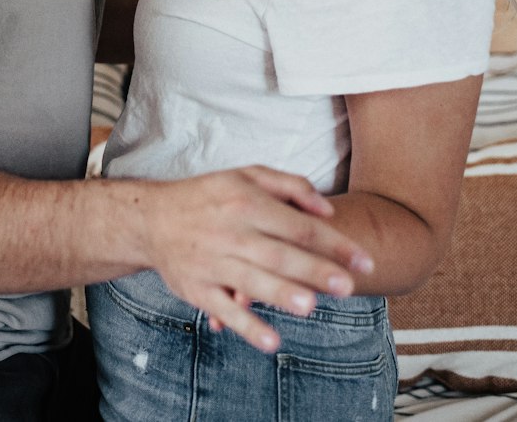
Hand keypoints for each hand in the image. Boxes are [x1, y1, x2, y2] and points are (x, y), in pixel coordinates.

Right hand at [141, 165, 373, 350]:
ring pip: (251, 280)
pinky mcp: (198, 289)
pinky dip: (246, 326)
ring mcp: (213, 262)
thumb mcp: (246, 175)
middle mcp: (232, 232)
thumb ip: (291, 186)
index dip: (335, 243)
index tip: (364, 262)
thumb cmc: (208, 196)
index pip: (299, 225)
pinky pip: (223, 309)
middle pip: (279, 253)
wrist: (151, 218)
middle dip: (314, 270)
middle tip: (347, 287)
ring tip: (310, 306)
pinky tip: (271, 340)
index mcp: (247, 202)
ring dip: (280, 293)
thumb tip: (328, 211)